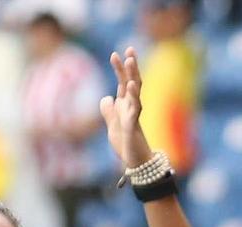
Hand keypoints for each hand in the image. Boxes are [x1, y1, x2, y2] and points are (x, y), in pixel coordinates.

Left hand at [100, 48, 152, 169]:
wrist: (135, 162)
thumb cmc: (126, 144)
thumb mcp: (112, 125)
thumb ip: (108, 110)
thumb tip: (106, 97)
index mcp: (126, 106)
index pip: (123, 82)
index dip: (119, 68)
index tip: (115, 53)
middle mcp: (132, 107)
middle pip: (132, 81)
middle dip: (130, 65)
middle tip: (130, 48)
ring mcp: (134, 114)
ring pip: (135, 91)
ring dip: (133, 75)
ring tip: (131, 60)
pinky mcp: (133, 125)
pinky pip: (134, 107)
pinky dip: (132, 95)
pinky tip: (130, 84)